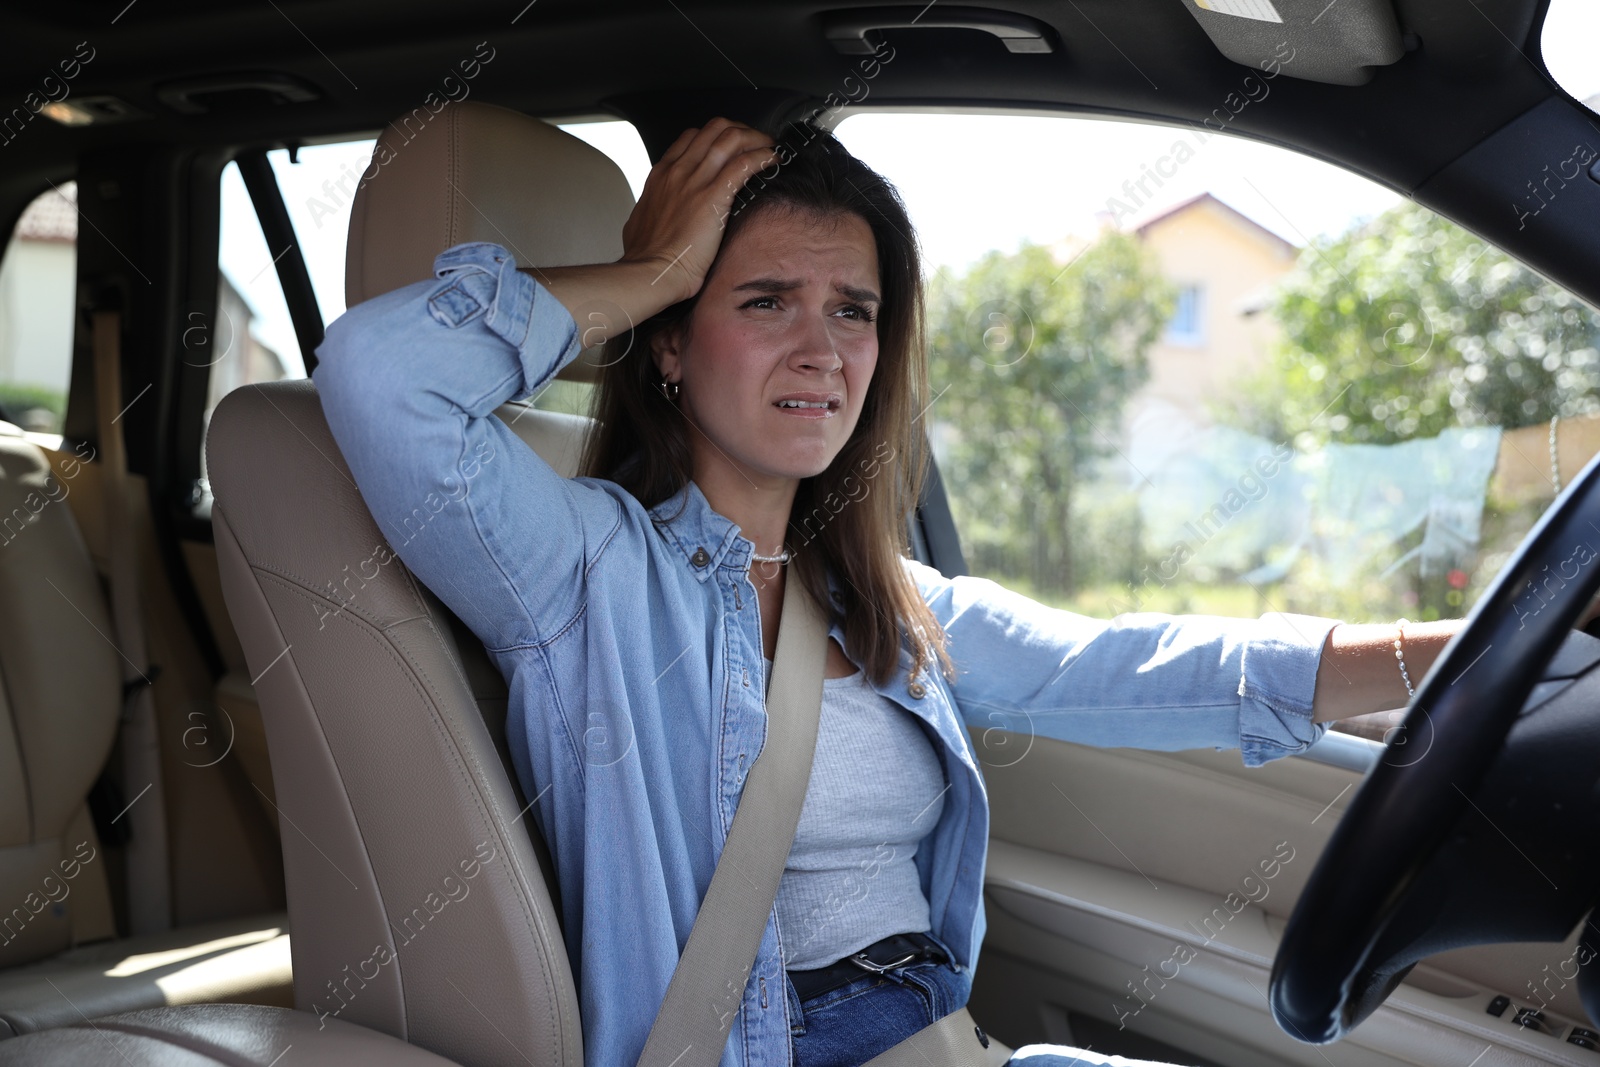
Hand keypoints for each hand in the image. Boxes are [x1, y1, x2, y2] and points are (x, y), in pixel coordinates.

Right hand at [620, 118, 777, 303]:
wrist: (651, 272)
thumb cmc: (647, 256)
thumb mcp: (643, 219)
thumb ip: (655, 205)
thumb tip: (662, 209)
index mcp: (662, 174)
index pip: (692, 136)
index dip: (717, 135)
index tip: (731, 146)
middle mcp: (679, 170)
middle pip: (715, 129)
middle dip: (740, 130)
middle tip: (755, 143)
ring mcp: (696, 181)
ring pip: (731, 139)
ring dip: (756, 139)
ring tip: (769, 148)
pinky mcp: (713, 197)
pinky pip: (744, 164)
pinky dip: (763, 157)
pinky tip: (773, 160)